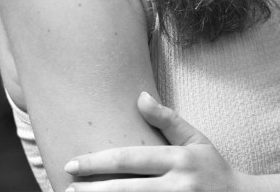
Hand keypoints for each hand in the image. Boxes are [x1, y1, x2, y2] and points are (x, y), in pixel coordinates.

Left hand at [64, 92, 250, 190]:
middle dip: (94, 190)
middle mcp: (178, 185)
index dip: (100, 162)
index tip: (73, 164)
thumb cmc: (213, 168)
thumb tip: (140, 96)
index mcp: (180, 159)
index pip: (133, 159)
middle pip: (128, 189)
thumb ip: (167, 119)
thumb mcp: (196, 139)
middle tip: (66, 187)